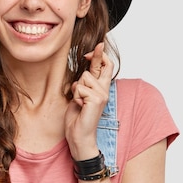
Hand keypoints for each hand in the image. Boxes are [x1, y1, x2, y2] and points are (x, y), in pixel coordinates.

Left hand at [64, 42, 113, 159]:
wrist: (79, 136)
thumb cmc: (78, 117)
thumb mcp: (80, 94)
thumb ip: (85, 81)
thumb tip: (85, 64)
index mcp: (102, 89)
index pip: (106, 66)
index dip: (101, 55)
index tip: (98, 46)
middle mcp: (104, 90)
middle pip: (99, 66)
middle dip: (93, 60)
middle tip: (93, 58)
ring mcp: (102, 95)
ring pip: (83, 78)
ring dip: (76, 90)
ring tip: (79, 102)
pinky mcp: (96, 100)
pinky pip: (79, 88)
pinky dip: (75, 97)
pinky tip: (80, 107)